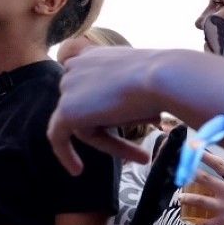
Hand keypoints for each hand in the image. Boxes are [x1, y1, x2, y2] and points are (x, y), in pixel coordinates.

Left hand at [48, 46, 161, 173]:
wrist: (163, 77)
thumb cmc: (165, 77)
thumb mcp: (148, 76)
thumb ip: (132, 87)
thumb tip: (141, 111)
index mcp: (94, 54)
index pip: (88, 82)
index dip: (101, 103)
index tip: (117, 116)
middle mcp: (77, 66)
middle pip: (86, 106)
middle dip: (113, 126)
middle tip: (143, 148)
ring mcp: (69, 87)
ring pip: (84, 124)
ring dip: (111, 142)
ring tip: (142, 156)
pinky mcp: (66, 111)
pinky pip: (58, 137)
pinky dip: (66, 154)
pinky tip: (78, 170)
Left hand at [176, 153, 223, 224]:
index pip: (222, 166)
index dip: (207, 156)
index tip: (197, 149)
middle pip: (206, 179)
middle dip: (191, 175)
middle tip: (182, 172)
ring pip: (200, 200)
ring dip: (188, 198)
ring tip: (180, 198)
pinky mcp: (223, 223)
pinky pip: (206, 224)